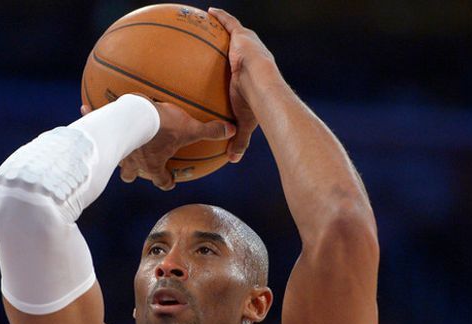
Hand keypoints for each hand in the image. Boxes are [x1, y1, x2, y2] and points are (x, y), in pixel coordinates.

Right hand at [80, 98, 234, 190]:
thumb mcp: (189, 128)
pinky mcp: (103, 134)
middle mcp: (133, 163)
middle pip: (130, 175)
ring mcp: (116, 151)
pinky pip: (95, 125)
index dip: (167, 182)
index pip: (162, 181)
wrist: (131, 117)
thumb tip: (232, 130)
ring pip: (112, 157)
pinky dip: (90, 117)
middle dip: (134, 172)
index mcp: (153, 165)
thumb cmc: (161, 127)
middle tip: (139, 164)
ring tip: (113, 142)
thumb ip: (209, 130)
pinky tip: (85, 108)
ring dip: (113, 151)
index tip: (170, 179)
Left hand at [208, 7, 279, 163]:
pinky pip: (229, 23)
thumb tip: (232, 160)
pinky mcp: (242, 36)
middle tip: (221, 45)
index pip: (245, 70)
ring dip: (225, 28)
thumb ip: (238, 139)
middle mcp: (253, 57)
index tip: (233, 68)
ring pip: (234, 33)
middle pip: (240, 49)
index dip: (240, 67)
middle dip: (233, 44)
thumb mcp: (245, 124)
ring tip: (209, 23)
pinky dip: (220, 17)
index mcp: (255, 75)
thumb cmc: (256, 106)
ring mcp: (248, 45)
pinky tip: (209, 12)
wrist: (263, 89)